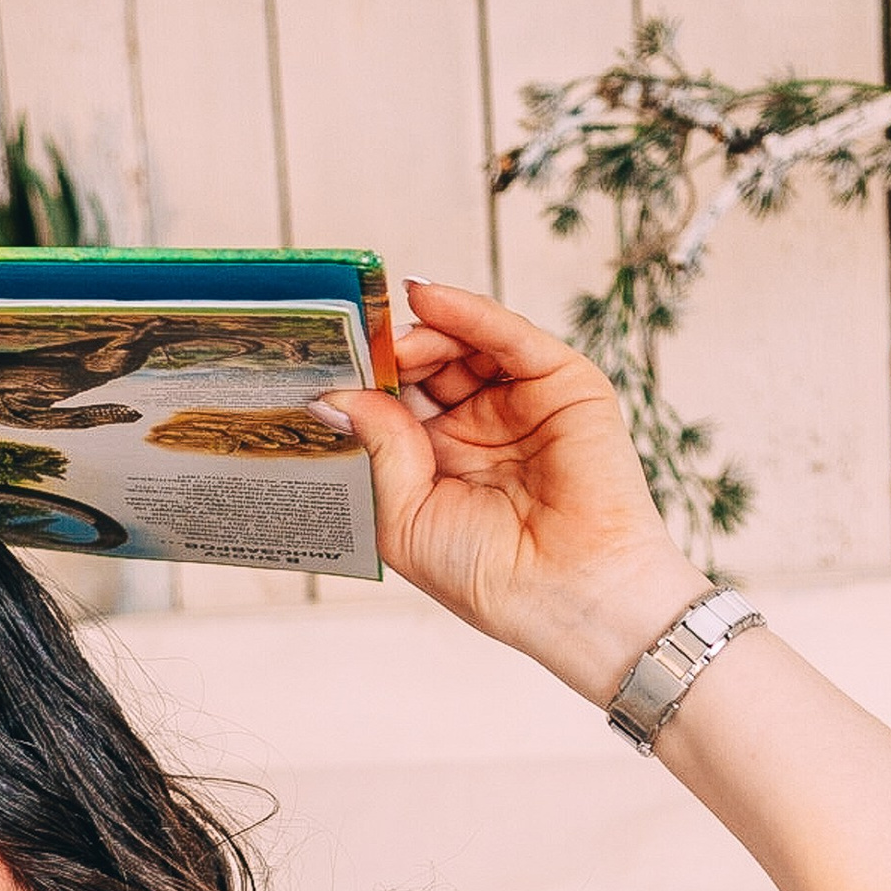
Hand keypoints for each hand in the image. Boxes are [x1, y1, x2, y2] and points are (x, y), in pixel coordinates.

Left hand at [313, 279, 703, 703]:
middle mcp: (478, 427)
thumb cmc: (488, 575)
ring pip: (465, 344)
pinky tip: (427, 298)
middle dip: (390, 353)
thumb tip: (333, 397)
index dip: (363, 383)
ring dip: (424, 333)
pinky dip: (467, 312)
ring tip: (392, 338)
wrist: (566, 592)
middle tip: (355, 344)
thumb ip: (376, 451)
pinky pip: (508, 335)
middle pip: (426, 367)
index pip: (394, 405)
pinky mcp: (562, 382)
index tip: (324, 364)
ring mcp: (520, 402)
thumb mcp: (405, 519)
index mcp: (439, 464)